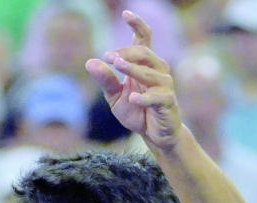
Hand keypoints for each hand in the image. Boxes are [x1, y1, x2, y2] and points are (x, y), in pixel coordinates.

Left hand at [85, 11, 180, 150]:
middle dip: (126, 52)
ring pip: (149, 72)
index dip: (137, 24)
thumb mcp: (115, 96)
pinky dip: (143, 97)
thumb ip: (105, 79)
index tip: (125, 13)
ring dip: (132, 68)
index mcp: (145, 64)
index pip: (144, 38)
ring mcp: (164, 86)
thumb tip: (89, 62)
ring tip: (116, 65)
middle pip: (144, 52)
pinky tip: (132, 97)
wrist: (154, 135)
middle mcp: (158, 70)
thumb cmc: (137, 111)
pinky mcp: (167, 102)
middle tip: (108, 57)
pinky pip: (156, 97)